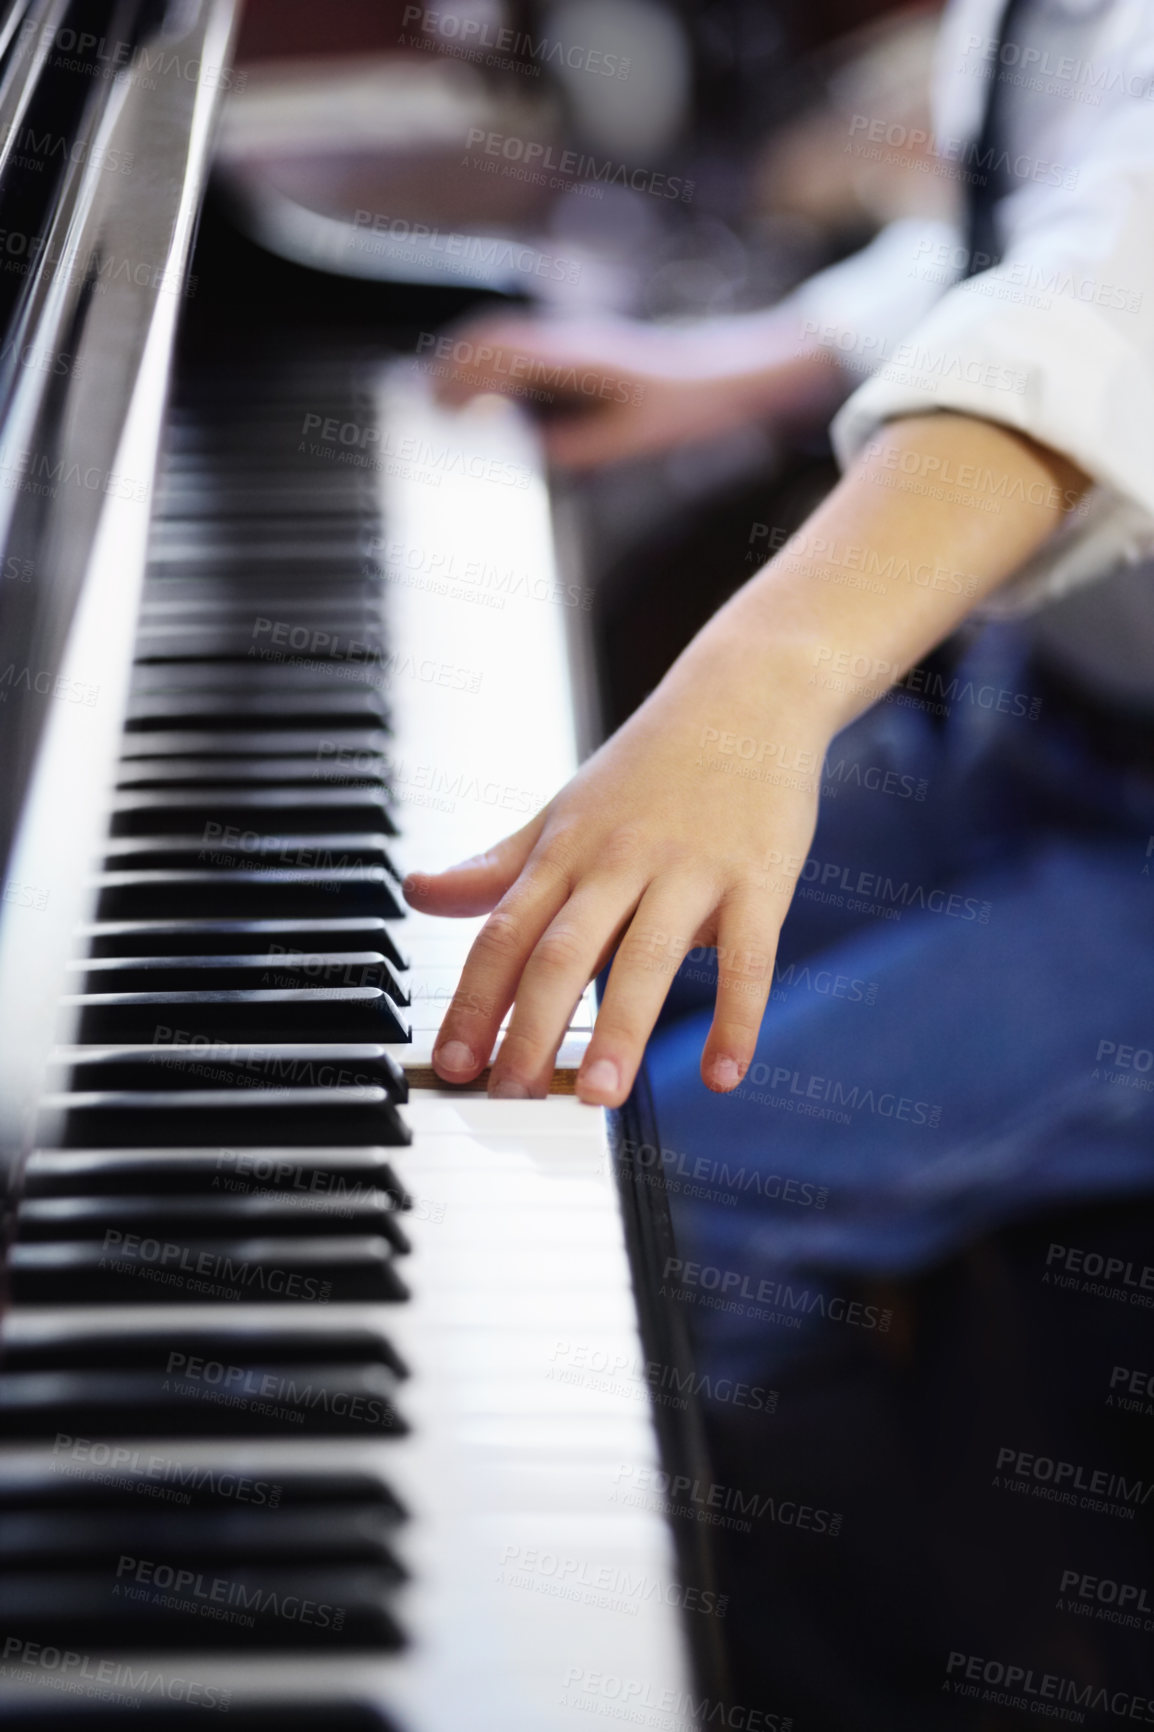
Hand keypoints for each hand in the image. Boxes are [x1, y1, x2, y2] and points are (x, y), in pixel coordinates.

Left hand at [403, 629, 826, 1103]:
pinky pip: (749, 959)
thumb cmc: (652, 764)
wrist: (749, 691)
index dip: (474, 1003)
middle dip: (531, 1027)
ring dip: (621, 1031)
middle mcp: (619, 859)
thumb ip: (497, 865)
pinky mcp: (759, 877)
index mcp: (565, 849)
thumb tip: (418, 893)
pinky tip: (723, 1076)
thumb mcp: (564, 810)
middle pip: (562, 950)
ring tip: (599, 1099)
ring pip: (648, 957)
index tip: (452, 1067)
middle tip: (511, 1097)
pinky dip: (736, 1018)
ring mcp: (691, 869)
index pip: (504, 935)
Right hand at [419, 311, 815, 469]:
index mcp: (579, 355)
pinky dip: (496, 369)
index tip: (439, 403)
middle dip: (453, 364)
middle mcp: (572, 340)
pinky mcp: (582, 353)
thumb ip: (576, 444)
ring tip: (442, 401)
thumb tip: (524, 448)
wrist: (728, 373)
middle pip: (493, 335)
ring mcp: (576, 343)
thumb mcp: (630, 438)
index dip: (464, 372)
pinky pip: (526, 351)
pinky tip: (489, 400)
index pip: (503, 350)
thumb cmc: (685, 403)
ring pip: (506, 337)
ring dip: (471, 363)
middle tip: (424, 402)